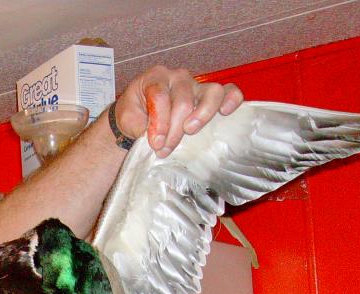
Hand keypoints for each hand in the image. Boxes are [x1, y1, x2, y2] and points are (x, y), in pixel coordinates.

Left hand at [114, 66, 243, 157]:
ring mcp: (196, 85)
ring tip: (190, 131)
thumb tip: (157, 139)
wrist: (139, 116)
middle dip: (174, 130)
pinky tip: (225, 113)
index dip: (159, 122)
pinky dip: (231, 100)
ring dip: (202, 116)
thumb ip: (139, 126)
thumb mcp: (127, 119)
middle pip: (184, 102)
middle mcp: (178, 77)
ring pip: (210, 93)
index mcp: (155, 77)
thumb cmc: (134, 114)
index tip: (155, 143)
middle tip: (164, 150)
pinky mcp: (210, 95)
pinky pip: (229, 91)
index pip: (160, 96)